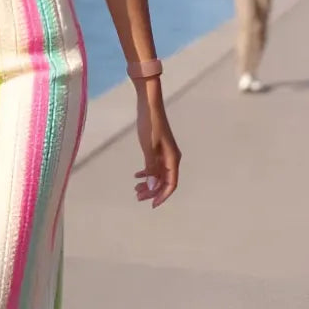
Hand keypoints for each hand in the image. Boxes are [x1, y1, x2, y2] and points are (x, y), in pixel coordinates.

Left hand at [134, 90, 180, 207]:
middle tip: (137, 196)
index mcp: (172, 159)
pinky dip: (147, 171)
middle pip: (164, 180)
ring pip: (158, 173)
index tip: (152, 205)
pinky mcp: (158, 147)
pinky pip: (154, 165)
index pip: (171, 184)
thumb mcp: (148, 147)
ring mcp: (164, 152)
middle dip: (152, 191)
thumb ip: (151, 167)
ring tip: (135, 188)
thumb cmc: (150, 124)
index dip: (162, 196)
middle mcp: (171, 157)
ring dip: (148, 182)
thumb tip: (152, 187)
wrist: (149, 103)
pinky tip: (137, 175)